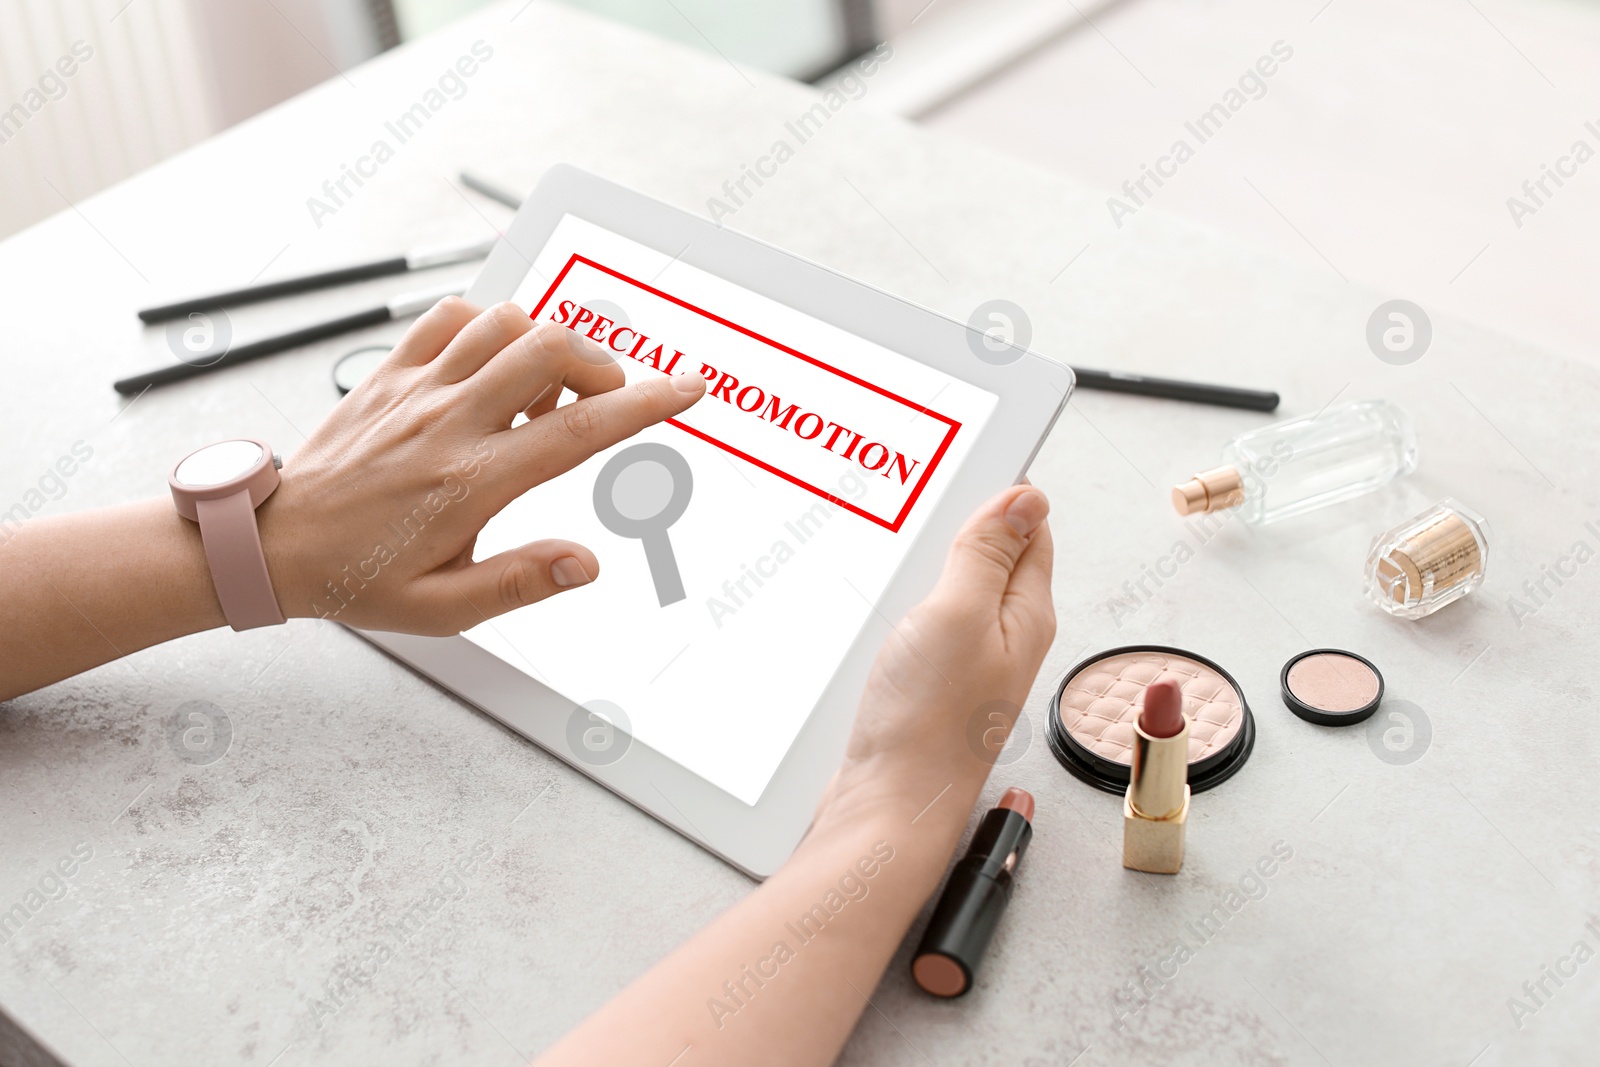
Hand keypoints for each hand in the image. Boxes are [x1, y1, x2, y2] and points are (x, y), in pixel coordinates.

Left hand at [257, 298, 705, 632]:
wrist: (273, 544)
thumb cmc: (358, 577)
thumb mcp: (443, 609)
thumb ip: (520, 584)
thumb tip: (586, 565)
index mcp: (471, 483)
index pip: (579, 431)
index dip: (645, 404)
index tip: (687, 388)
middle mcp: (448, 423)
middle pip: (550, 351)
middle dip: (601, 365)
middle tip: (603, 400)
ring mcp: (416, 389)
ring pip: (505, 322)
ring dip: (545, 344)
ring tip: (543, 392)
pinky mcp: (389, 372)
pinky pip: (451, 316)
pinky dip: (489, 326)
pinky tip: (493, 365)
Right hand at [815, 484, 1054, 829]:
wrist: (889, 807)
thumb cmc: (927, 722)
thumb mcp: (960, 614)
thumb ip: (990, 553)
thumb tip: (1027, 496)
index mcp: (1027, 614)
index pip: (1030, 531)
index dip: (997, 495)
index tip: (955, 469)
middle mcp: (1004, 636)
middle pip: (990, 556)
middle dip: (954, 527)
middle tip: (914, 508)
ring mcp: (967, 662)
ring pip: (951, 588)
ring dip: (922, 566)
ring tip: (893, 554)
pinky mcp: (932, 682)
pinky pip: (924, 623)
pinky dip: (903, 604)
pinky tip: (877, 605)